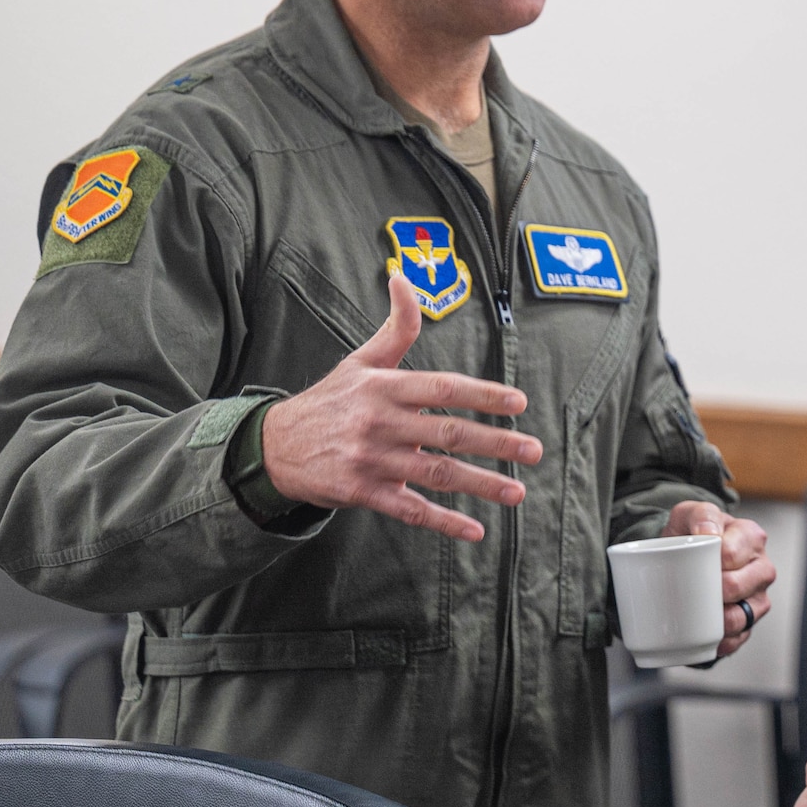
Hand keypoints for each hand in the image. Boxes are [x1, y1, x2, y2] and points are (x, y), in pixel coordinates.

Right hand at [261, 273, 542, 541]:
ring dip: (480, 484)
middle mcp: (380, 422)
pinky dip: (443, 523)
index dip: (483, 395)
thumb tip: (403, 276)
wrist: (273, 448)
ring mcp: (371, 460)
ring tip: (517, 492)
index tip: (518, 403)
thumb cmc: (330, 400)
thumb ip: (395, 326)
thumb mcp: (360, 360)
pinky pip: (409, 509)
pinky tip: (474, 530)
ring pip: (435, 474)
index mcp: (384, 386)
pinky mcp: (361, 493)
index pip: (443, 388)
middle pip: (448, 433)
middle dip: (496, 443)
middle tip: (534, 451)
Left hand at [663, 501, 774, 655]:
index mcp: (751, 536)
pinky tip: (711, 638)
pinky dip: (724, 641)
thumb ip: (700, 514)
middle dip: (714, 591)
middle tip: (693, 588)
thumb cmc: (691, 535)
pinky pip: (740, 638)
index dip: (710, 562)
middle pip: (739, 586)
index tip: (692, 562)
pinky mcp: (749, 621)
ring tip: (701, 616)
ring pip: (743, 616)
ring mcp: (758, 597)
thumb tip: (708, 534)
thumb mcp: (689, 514)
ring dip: (720, 621)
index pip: (731, 554)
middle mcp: (761, 567)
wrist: (684, 557)